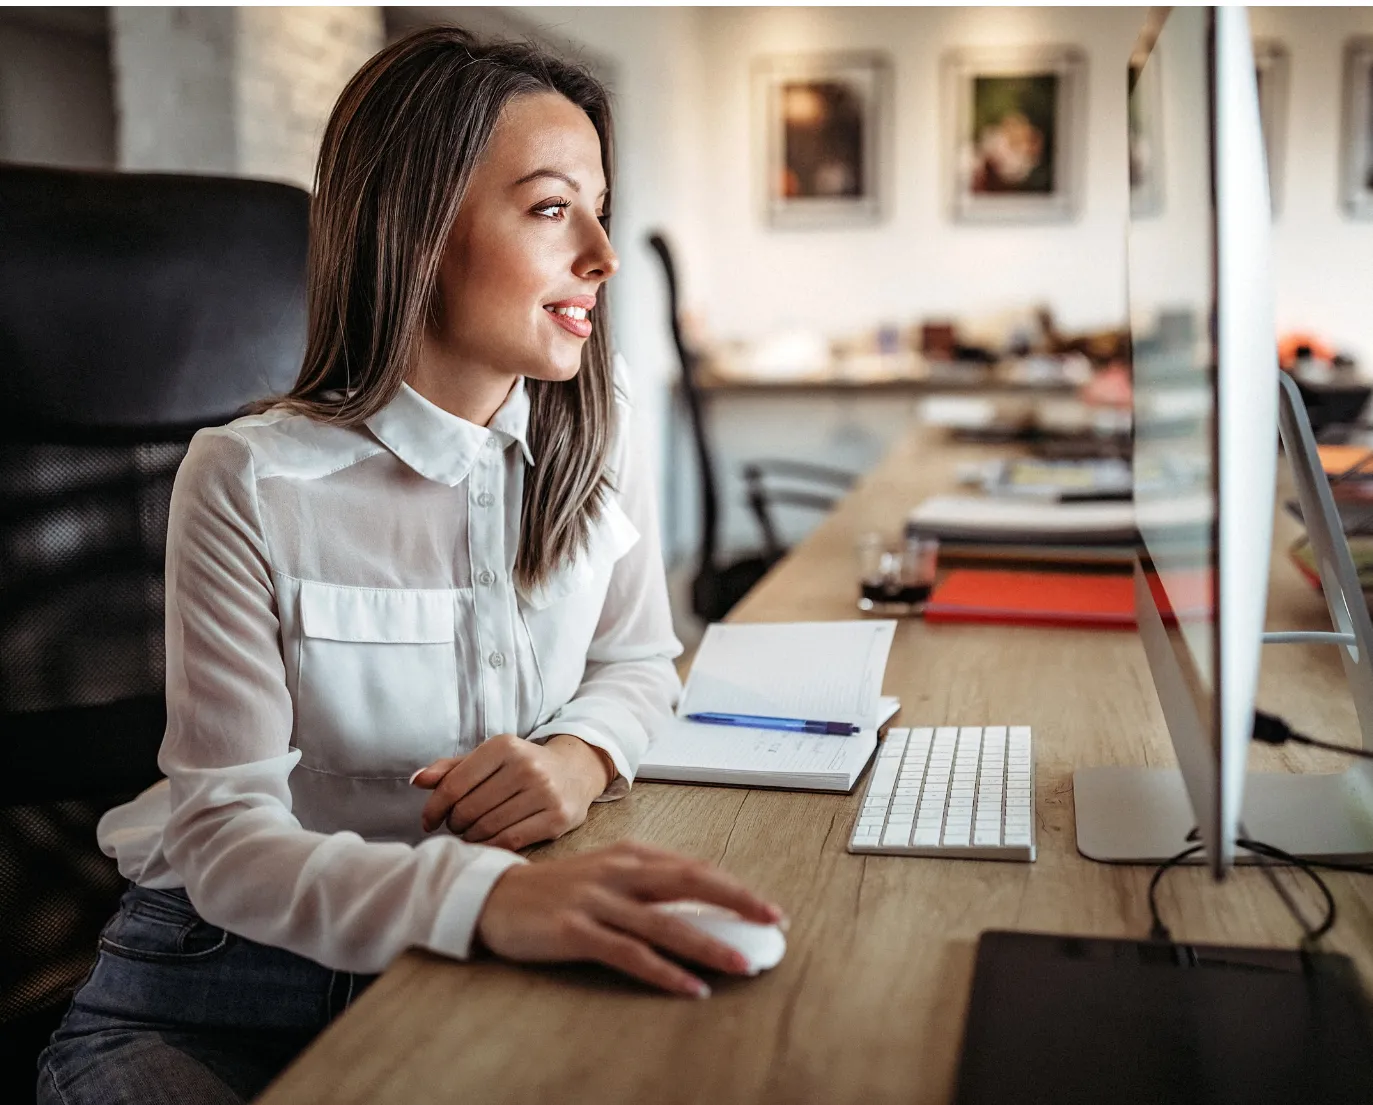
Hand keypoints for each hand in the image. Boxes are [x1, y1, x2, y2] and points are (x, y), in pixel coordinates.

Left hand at [411, 734, 611, 849]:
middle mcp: (526, 766)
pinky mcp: (558, 817)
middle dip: (454, 823)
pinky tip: (486, 842)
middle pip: (469, 809)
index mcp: (504, 745)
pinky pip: (510, 840)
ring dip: (470, 836)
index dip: (434, 808)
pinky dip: (491, 846)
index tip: (428, 821)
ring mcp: (545, 792)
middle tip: (455, 826)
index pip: (454, 784)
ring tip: (470, 833)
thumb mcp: (490, 758)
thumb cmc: (522, 766)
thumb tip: (417, 780)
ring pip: (488, 827)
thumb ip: (452, 768)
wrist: (575, 771)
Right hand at [476, 840, 786, 996]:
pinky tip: (690, 988)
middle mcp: (619, 870)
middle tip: (773, 922)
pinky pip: (630, 954)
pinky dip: (665, 972)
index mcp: (631, 853)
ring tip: (742, 964)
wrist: (494, 895)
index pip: (695, 868)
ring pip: (665, 922)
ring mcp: (597, 899)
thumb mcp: (607, 875)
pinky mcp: (576, 930)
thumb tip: (703, 909)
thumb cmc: (559, 889)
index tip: (767, 909)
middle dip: (737, 901)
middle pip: (690, 882)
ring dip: (708, 944)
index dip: (735, 888)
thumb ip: (649, 885)